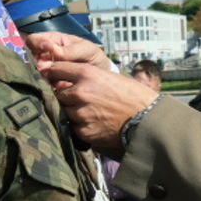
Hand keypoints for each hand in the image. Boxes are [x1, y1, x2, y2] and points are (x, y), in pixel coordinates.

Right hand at [28, 32, 113, 90]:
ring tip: (53, 80)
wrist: (101, 77)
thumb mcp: (85, 50)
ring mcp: (46, 71)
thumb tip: (49, 48)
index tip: (44, 50)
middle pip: (30, 59)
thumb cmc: (93, 58)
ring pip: (34, 74)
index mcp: (52, 41)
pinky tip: (56, 88)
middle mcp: (45, 56)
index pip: (33, 40)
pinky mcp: (49, 86)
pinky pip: (41, 87)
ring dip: (41, 77)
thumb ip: (68, 50)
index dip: (35, 44)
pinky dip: (47, 88)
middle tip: (47, 69)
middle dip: (37, 64)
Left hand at [42, 60, 157, 152]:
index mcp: (87, 74)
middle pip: (59, 93)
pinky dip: (81, 127)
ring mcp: (80, 113)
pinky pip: (74, 127)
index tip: (52, 76)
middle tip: (81, 100)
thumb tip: (68, 78)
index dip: (54, 73)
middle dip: (66, 96)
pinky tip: (95, 124)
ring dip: (73, 112)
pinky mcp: (84, 131)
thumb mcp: (111, 76)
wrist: (148, 120)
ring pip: (65, 111)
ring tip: (92, 113)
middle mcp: (80, 92)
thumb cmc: (134, 96)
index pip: (57, 69)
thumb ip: (88, 76)